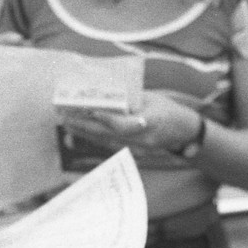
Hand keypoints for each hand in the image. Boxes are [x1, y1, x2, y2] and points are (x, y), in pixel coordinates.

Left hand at [60, 89, 203, 155]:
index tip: (90, 111)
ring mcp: (138, 149)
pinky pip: (109, 145)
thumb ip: (130, 100)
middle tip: (65, 117)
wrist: (182, 131)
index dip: (106, 120)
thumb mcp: (151, 98)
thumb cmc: (166, 109)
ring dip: (84, 133)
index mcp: (151, 121)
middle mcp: (143, 139)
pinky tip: (79, 131)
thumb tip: (104, 94)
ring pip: (105, 142)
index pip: (124, 125)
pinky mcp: (133, 153)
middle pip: (109, 135)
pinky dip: (93, 137)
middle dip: (85, 126)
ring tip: (66, 123)